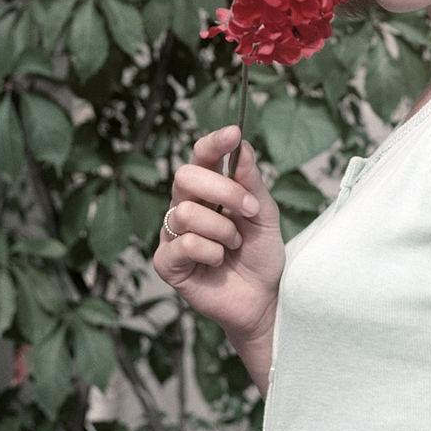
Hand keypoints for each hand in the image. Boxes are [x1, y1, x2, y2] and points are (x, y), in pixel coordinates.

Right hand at [153, 125, 284, 341]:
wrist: (264, 297)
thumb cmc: (261, 253)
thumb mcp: (264, 213)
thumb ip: (250, 182)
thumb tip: (242, 146)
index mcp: (209, 188)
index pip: (201, 155)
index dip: (214, 142)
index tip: (234, 133)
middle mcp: (186, 205)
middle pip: (185, 176)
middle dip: (223, 190)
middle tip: (250, 210)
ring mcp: (173, 233)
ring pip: (187, 212)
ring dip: (223, 229)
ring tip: (234, 244)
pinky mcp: (167, 262)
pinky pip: (185, 243)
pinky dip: (212, 251)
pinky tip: (219, 261)